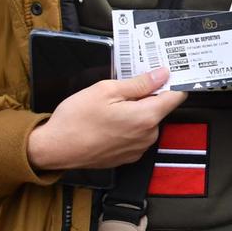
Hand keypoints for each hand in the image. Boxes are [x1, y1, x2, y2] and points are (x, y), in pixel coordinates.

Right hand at [27, 69, 187, 170]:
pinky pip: (136, 135)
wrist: (55, 149)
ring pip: (147, 122)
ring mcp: (138, 149)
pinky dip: (127, 126)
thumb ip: (139, 83)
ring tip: (110, 107)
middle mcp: (148, 136)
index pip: (176, 97)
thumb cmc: (77, 119)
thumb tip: (162, 74)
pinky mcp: (128, 156)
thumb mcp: (106, 90)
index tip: (164, 74)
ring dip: (136, 112)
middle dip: (146, 96)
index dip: (172, 82)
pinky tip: (108, 122)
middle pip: (159, 109)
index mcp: (146, 118)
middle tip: (123, 88)